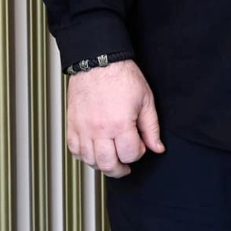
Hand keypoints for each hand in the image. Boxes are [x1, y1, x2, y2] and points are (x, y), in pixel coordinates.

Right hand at [65, 60, 164, 177]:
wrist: (99, 61)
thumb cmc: (122, 76)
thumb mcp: (145, 100)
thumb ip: (151, 127)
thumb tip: (157, 147)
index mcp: (120, 123)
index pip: (130, 154)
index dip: (139, 153)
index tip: (140, 145)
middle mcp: (99, 129)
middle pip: (108, 164)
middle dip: (120, 169)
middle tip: (125, 166)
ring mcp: (83, 128)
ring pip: (90, 161)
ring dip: (102, 164)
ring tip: (111, 159)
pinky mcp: (72, 125)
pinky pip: (75, 150)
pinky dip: (84, 156)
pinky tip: (93, 152)